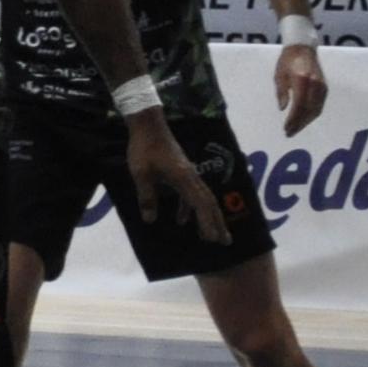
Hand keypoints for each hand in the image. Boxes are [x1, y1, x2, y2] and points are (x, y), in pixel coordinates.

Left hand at [126, 112, 230, 244]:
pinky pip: (191, 193)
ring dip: (207, 217)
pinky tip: (182, 219)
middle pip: (209, 203)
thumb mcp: (141, 174)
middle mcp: (191, 177)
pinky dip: (189, 208)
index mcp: (184, 178)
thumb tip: (150, 220)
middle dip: (217, 223)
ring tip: (210, 236)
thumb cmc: (144, 148)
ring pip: (203, 199)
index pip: (200, 204)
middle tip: (226, 242)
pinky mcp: (181, 172)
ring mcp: (188, 174)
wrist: (148, 124)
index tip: (213, 239)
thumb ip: (147, 197)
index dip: (207, 222)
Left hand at [272, 40, 328, 135]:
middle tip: (289, 133)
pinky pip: (319, 105)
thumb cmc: (287, 61)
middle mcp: (314, 84)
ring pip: (316, 109)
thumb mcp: (279, 75)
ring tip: (295, 129)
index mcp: (302, 79)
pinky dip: (312, 114)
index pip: (299, 104)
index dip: (293, 118)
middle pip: (308, 109)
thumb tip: (283, 108)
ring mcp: (321, 86)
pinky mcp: (324, 87)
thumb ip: (282, 92)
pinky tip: (304, 120)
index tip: (286, 128)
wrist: (302, 48)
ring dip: (306, 121)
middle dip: (299, 123)